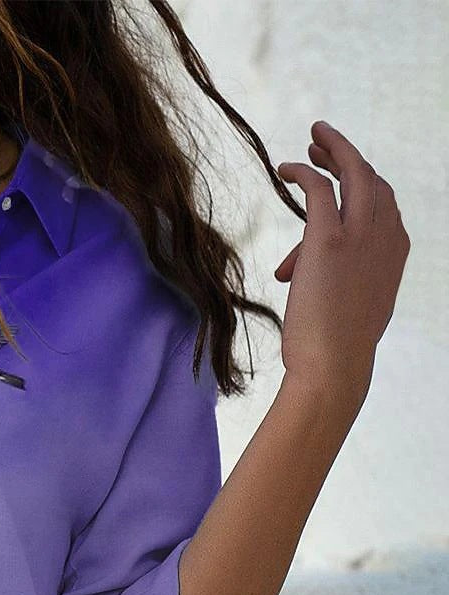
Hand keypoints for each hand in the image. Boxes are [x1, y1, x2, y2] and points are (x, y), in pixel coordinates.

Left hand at [274, 119, 409, 409]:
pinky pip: (320, 190)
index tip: (337, 177)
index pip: (383, 204)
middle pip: (373, 179)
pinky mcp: (330, 240)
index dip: (360, 188)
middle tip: (323, 144)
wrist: (333, 366)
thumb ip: (329, 277)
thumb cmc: (333, 346)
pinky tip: (285, 169)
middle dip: (349, 157)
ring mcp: (361, 236)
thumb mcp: (342, 303)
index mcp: (395, 251)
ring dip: (332, 152)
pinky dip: (303, 173)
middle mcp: (386, 236)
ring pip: (353, 173)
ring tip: (311, 142)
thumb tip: (290, 271)